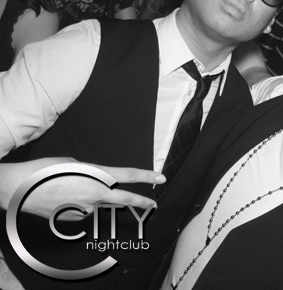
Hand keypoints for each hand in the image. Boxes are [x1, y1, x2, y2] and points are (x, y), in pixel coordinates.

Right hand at [1, 158, 165, 220]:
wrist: (20, 189)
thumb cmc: (46, 171)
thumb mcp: (76, 165)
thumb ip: (95, 174)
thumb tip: (100, 184)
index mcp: (97, 178)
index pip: (129, 176)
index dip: (148, 176)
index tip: (160, 177)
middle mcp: (95, 196)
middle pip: (125, 198)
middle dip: (142, 201)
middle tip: (153, 203)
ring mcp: (85, 210)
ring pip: (98, 203)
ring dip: (93, 196)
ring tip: (69, 187)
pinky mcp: (75, 219)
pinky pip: (85, 210)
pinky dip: (80, 204)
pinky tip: (64, 198)